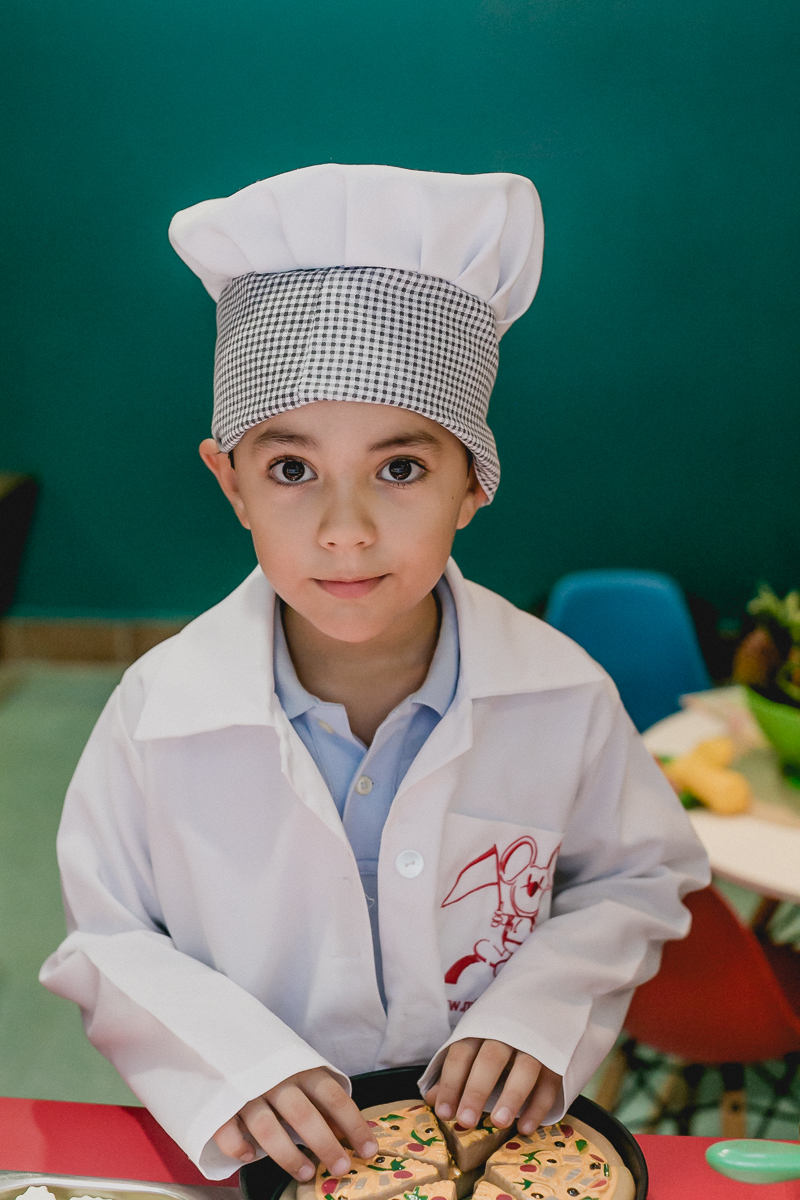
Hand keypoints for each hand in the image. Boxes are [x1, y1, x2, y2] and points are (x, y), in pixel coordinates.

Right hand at [213, 1066, 377, 1178]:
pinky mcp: (220, 1102)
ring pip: (267, 1127)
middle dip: (326, 1144)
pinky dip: (238, 1145)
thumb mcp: (301, 1069)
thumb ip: (320, 1096)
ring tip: (306, 1173)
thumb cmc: (272, 1060)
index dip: (352, 1123)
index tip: (368, 1148)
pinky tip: (249, 1156)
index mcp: (300, 1067)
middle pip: (303, 1115)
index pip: (332, 1096)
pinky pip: (227, 1130)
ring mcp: (246, 1091)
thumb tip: (345, 1130)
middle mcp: (274, 1078)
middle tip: (342, 1167)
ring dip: (288, 1154)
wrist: (222, 1032)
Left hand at [425, 1038, 561, 1134]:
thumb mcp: (475, 1040)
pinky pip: (550, 1082)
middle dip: (477, 1090)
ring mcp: (535, 1043)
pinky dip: (538, 1105)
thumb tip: (432, 1099)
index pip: (462, 1053)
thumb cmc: (500, 1028)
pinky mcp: (557, 1057)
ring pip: (525, 1068)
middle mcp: (508, 1033)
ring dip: (511, 1096)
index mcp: (482, 1027)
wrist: (545, 997)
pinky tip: (525, 1126)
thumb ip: (456, 1069)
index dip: (451, 1083)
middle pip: (491, 1059)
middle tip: (466, 1121)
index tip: (444, 1112)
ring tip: (498, 1123)